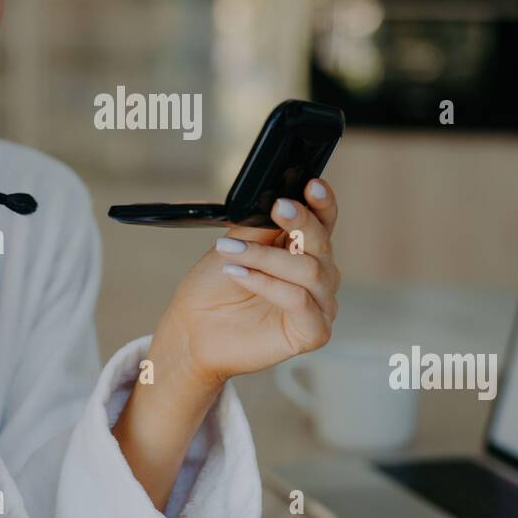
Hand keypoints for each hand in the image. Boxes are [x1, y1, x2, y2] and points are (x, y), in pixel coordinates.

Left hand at [156, 179, 339, 390]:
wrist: (194, 328)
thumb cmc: (216, 287)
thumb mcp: (235, 245)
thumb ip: (262, 226)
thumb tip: (280, 200)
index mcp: (303, 248)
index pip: (324, 220)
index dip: (322, 202)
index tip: (311, 185)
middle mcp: (318, 275)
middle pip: (321, 242)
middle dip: (299, 221)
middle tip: (278, 207)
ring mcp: (319, 304)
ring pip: (309, 270)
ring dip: (267, 257)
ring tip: (231, 252)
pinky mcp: (313, 332)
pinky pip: (299, 301)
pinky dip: (268, 284)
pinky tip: (240, 275)